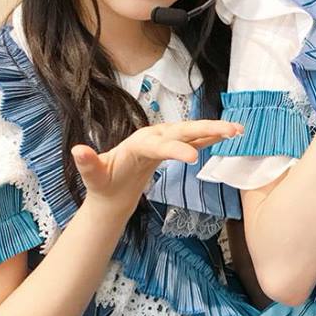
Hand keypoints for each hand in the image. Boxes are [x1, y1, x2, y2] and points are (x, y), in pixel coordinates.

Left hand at [72, 119, 241, 210]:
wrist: (112, 186)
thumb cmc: (104, 182)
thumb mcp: (93, 177)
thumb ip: (88, 163)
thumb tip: (77, 150)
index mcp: (138, 143)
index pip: (160, 144)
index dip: (176, 150)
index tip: (193, 160)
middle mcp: (155, 135)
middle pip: (184, 130)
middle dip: (208, 129)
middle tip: (231, 131)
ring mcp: (166, 139)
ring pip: (194, 132)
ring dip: (216, 130)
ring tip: (239, 130)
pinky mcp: (174, 147)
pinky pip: (196, 140)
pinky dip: (212, 137)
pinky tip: (229, 135)